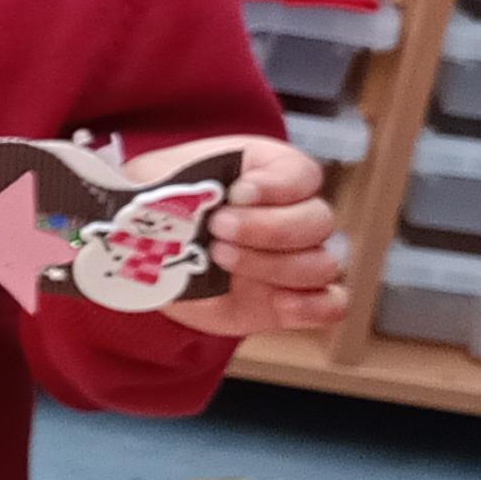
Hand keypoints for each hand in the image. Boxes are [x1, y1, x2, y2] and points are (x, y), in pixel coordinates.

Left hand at [152, 135, 349, 338]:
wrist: (149, 251)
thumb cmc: (161, 205)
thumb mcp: (157, 179)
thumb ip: (173, 182)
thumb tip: (160, 194)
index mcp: (269, 173)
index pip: (303, 174)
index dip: (276, 186)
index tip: (237, 193)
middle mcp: (294, 215)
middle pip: (318, 221)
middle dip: (268, 229)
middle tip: (218, 230)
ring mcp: (297, 259)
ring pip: (322, 264)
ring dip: (275, 266)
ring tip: (223, 260)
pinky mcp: (291, 299)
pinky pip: (331, 304)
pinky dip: (312, 306)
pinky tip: (278, 303)